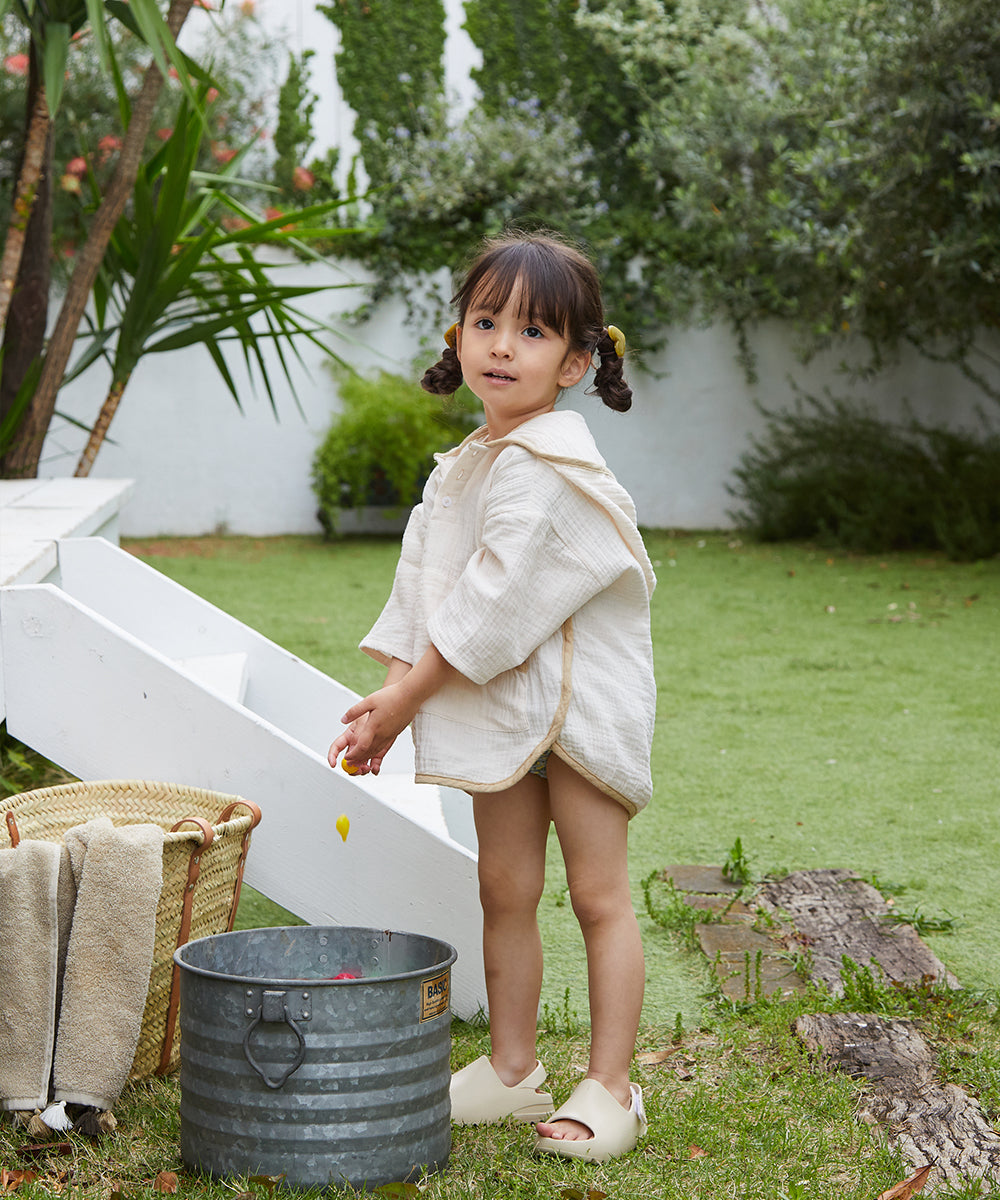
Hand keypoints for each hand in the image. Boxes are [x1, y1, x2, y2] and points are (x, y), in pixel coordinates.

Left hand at [326, 646, 457, 776]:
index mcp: (374, 727)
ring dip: (367, 757)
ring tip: (360, 760)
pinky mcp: (395, 732)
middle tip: (351, 763)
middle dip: (358, 759)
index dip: (353, 754)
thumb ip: (354, 711)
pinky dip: (376, 751)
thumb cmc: (391, 696)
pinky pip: (384, 746)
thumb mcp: (369, 700)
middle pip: (368, 752)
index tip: (347, 757)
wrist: (411, 695)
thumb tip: (343, 719)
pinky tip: (373, 750)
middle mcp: (382, 734)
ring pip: (377, 751)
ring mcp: (390, 734)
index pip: (361, 747)